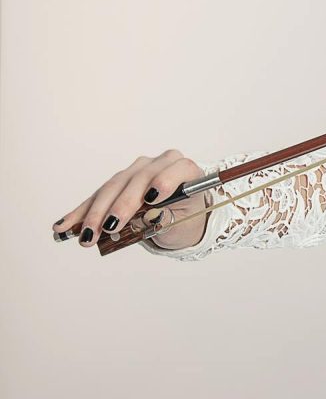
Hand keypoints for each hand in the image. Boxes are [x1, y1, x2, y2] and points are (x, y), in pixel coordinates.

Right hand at [52, 150, 207, 248]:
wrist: (181, 214)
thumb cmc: (186, 216)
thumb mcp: (184, 221)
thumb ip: (167, 217)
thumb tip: (147, 218)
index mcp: (186, 170)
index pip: (178, 169)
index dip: (165, 182)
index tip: (152, 199)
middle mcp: (160, 164)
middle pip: (137, 181)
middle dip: (120, 206)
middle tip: (107, 227)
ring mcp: (138, 170)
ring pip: (114, 187)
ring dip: (96, 212)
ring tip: (85, 234)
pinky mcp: (120, 181)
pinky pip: (98, 195)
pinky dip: (82, 211)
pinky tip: (65, 224)